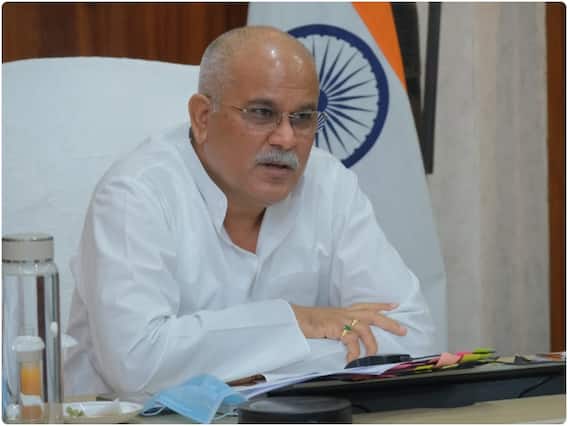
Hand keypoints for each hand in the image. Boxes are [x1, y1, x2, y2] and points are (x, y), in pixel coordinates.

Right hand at [290, 303, 406, 362]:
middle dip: (388, 322)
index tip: (394, 305)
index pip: (365, 305)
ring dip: (372, 343)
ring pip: (365, 328)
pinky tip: (352, 360)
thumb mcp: (324, 323)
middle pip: (371, 315)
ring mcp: (340, 319)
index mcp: (341, 311)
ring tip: (373, 354)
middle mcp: (343, 313)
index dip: (380, 305)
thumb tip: (344, 339)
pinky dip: (354, 352)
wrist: (292, 319)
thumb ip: (336, 328)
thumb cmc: (304, 322)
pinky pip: (351, 341)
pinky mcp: (335, 327)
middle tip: (402, 330)